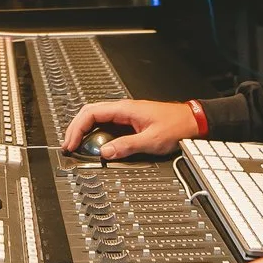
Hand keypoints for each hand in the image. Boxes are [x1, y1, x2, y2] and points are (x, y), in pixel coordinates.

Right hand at [60, 97, 201, 157]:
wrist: (193, 121)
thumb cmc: (177, 126)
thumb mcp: (151, 140)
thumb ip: (127, 146)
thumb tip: (105, 153)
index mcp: (125, 109)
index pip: (91, 113)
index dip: (77, 128)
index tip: (71, 144)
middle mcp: (123, 110)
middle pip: (89, 114)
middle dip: (75, 129)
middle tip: (69, 146)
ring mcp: (126, 115)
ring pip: (96, 119)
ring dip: (84, 132)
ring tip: (77, 147)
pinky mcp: (130, 123)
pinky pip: (106, 126)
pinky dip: (95, 134)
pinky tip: (94, 145)